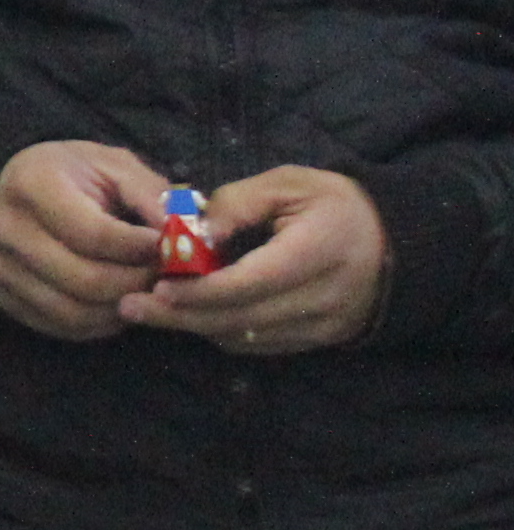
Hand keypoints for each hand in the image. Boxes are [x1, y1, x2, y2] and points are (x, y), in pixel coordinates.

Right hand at [0, 139, 169, 339]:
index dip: (140, 248)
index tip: (170, 247)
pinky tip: (119, 301)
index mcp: (31, 185)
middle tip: (166, 275)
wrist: (21, 184)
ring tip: (146, 289)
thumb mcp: (117, 166)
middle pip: (85, 280)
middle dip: (137, 283)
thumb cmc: (77, 173)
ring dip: (123, 308)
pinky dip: (100, 323)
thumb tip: (187, 238)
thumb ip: (153, 197)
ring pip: (74, 311)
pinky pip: (61, 326)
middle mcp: (5, 229)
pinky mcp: (2, 297)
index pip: (93, 234)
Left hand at [120, 166, 390, 354]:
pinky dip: (224, 331)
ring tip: (150, 312)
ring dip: (197, 326)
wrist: (398, 241)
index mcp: (318, 251)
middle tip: (130, 307)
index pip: (251, 283)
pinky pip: (262, 345)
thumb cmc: (335, 203)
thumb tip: (188, 233)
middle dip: (181, 316)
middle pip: (242, 319)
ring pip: (247, 337)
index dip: (201, 290)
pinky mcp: (322, 339)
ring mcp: (326, 325)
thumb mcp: (287, 183)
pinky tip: (193, 316)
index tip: (158, 287)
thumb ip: (234, 204)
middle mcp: (325, 296)